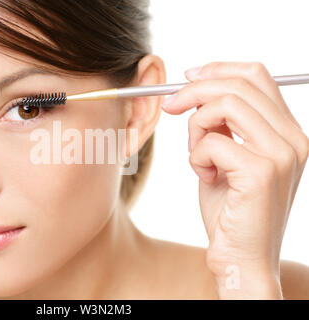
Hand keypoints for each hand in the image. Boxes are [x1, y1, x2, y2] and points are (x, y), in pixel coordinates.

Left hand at [160, 61, 308, 298]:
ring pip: (225, 104)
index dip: (218, 69)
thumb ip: (221, 125)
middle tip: (171, 105)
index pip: (258, 76)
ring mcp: (281, 154)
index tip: (188, 76)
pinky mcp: (260, 172)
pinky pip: (212, 141)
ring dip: (196, 126)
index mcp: (288, 132)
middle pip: (240, 82)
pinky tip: (204, 176)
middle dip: (195, 90)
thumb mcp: (226, 158)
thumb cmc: (230, 210)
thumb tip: (197, 91)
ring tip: (196, 153)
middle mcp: (293, 138)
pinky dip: (196, 155)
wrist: (240, 257)